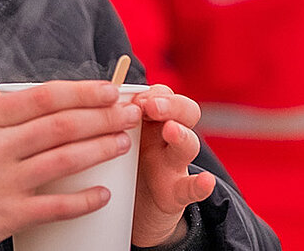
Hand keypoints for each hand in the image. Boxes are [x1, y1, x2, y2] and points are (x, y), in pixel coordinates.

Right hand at [0, 80, 140, 250]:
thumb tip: (11, 98)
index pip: (42, 97)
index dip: (82, 91)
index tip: (110, 89)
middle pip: (62, 124)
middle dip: (104, 116)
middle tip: (132, 113)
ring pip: (65, 158)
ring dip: (101, 149)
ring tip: (124, 144)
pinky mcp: (3, 216)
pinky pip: (55, 206)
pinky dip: (84, 200)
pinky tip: (104, 195)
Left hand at [128, 84, 217, 247]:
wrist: (136, 210)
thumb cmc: (125, 167)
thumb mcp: (117, 139)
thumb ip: (112, 122)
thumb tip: (96, 105)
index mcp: (152, 122)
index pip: (163, 96)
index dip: (152, 93)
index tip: (134, 99)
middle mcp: (168, 139)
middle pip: (185, 112)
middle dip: (170, 105)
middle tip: (152, 106)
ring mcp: (175, 165)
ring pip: (189, 145)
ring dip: (181, 136)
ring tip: (171, 130)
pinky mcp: (177, 194)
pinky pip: (192, 188)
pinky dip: (201, 185)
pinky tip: (206, 181)